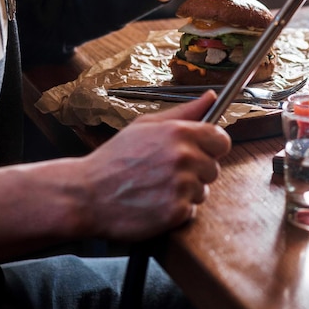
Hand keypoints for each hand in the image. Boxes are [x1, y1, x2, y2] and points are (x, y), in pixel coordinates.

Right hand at [79, 91, 230, 241]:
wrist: (87, 194)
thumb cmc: (116, 158)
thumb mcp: (146, 125)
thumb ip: (183, 112)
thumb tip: (210, 97)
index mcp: (180, 132)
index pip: (222, 140)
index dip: (212, 146)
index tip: (201, 150)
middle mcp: (184, 157)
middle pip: (214, 167)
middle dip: (196, 170)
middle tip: (168, 170)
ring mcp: (181, 186)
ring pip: (203, 190)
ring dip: (186, 191)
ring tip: (158, 186)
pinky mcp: (175, 212)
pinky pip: (191, 210)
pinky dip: (176, 209)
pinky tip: (155, 201)